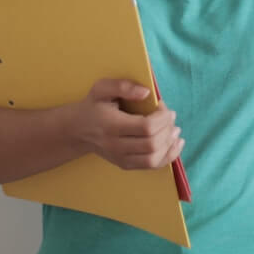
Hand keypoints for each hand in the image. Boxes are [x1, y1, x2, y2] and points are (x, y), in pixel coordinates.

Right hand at [69, 79, 184, 170]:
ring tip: (175, 130)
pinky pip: (151, 166)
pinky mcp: (125, 165)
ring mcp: (121, 158)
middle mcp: (116, 146)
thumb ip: (123, 86)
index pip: (146, 127)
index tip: (163, 106)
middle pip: (152, 144)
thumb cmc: (93, 106)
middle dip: (167, 129)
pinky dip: (167, 157)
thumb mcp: (102, 88)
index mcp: (111, 126)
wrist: (77, 130)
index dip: (162, 118)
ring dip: (170, 144)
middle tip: (170, 116)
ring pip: (153, 158)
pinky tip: (175, 144)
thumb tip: (147, 93)